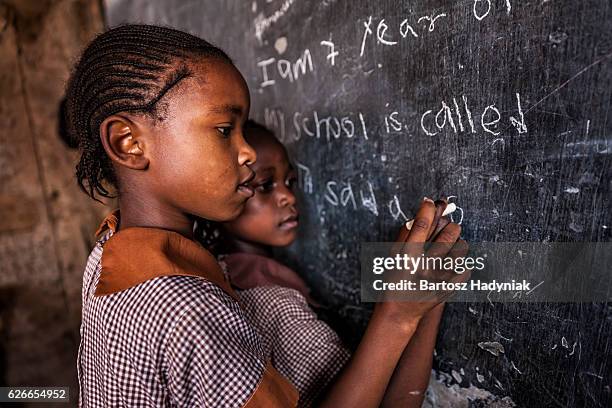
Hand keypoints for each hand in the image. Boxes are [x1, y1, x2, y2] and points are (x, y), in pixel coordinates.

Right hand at [377, 197, 470, 330]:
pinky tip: (453, 264)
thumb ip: (405, 236)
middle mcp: (424, 267)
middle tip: (449, 226)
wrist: (399, 312)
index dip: (429, 208)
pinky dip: (462, 263)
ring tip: (453, 245)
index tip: (432, 201)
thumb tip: (420, 215)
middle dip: (451, 225)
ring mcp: (439, 280)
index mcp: (408, 257)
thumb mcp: (392, 257)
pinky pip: (466, 269)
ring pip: (461, 250)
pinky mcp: (449, 290)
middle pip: (448, 235)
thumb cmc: (394, 281)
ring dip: (459, 243)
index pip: (422, 225)